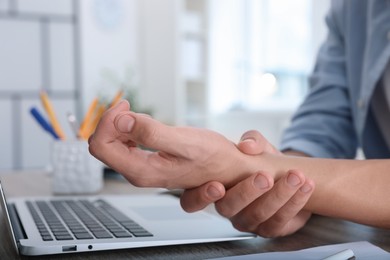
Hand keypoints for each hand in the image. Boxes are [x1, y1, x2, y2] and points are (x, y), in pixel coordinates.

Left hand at [89, 100, 261, 188]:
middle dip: (111, 121)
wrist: (228, 169)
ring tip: (133, 111)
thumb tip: (121, 121)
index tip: (126, 107)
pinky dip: (125, 128)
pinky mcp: (147, 161)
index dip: (108, 122)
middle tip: (129, 105)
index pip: (101, 146)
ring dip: (117, 124)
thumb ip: (152, 134)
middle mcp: (137, 173)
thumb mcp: (185, 142)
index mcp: (142, 171)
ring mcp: (141, 168)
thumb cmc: (213, 157)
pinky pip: (123, 144)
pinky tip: (138, 121)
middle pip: (102, 145)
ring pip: (111, 144)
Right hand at [180, 130, 314, 236]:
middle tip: (264, 177)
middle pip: (228, 208)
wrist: (287, 173)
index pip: (192, 201)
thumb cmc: (262, 161)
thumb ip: (251, 140)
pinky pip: (280, 221)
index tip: (217, 185)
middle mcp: (227, 208)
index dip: (201, 197)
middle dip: (246, 192)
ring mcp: (248, 221)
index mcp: (214, 189)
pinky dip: (295, 202)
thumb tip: (247, 146)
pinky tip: (305, 186)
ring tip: (295, 177)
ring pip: (258, 215)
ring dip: (279, 195)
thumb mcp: (256, 145)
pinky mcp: (270, 229)